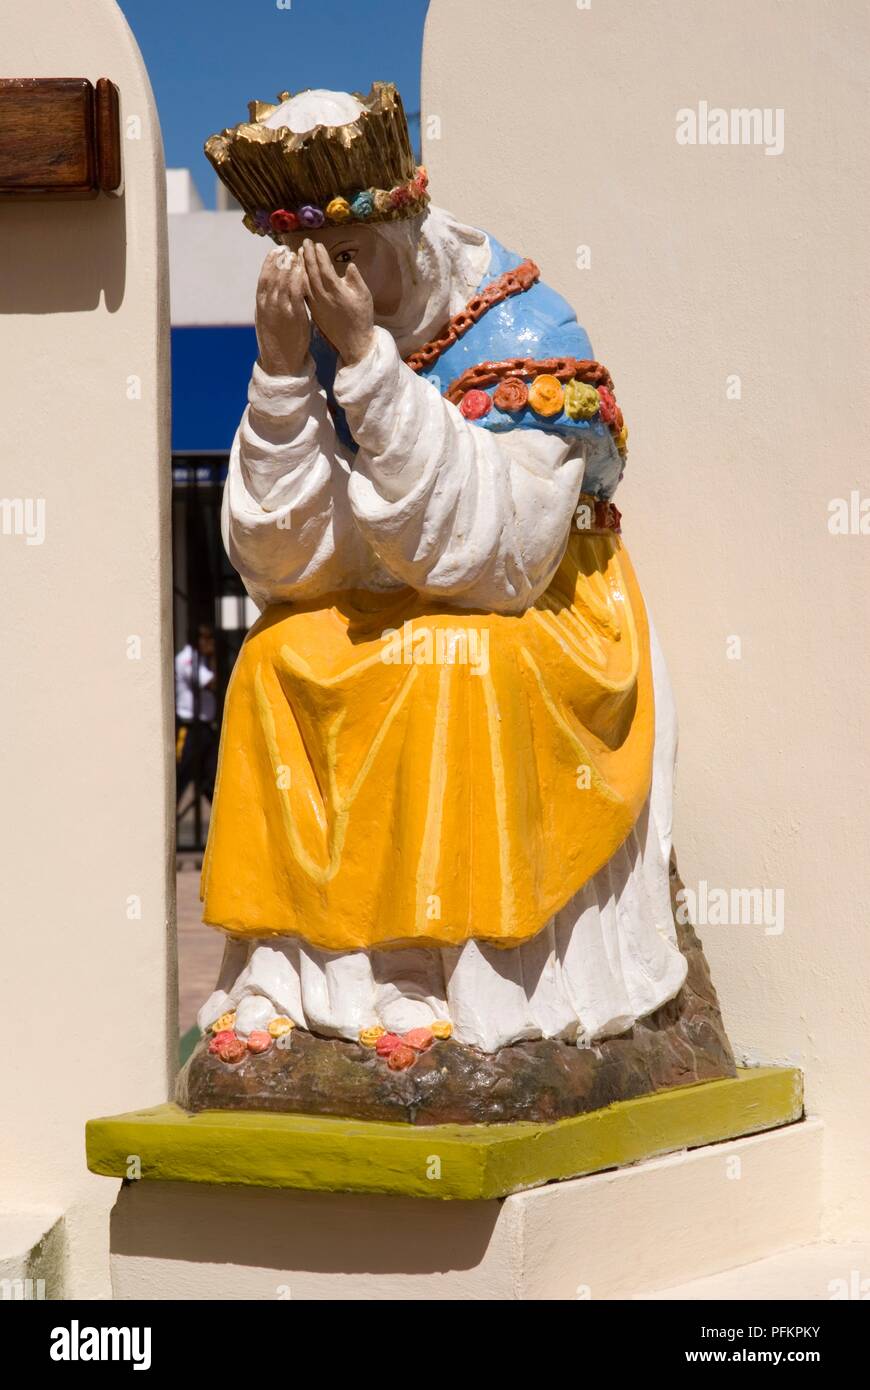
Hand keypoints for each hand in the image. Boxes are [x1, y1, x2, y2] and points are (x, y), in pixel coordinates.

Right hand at [255, 247, 309, 375]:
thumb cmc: (276, 342)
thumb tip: (271, 291)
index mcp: (261, 306)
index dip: (269, 263)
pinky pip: (297, 293)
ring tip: (295, 255)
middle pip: (273, 277)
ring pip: (284, 282)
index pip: (263, 279)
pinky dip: (298, 280)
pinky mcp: (295, 316)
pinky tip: (302, 271)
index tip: (274, 251)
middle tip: (286, 249)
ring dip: (289, 267)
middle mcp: (269, 306)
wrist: (280, 363)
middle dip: (280, 261)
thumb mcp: (266, 321)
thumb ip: (268, 306)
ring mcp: (281, 310)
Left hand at [302, 239, 374, 366]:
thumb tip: (349, 265)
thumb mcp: (364, 296)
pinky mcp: (312, 311)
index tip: (316, 244)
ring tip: (298, 254)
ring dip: (301, 266)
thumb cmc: (362, 318)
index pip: (324, 268)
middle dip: (307, 255)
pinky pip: (303, 292)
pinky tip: (297, 273)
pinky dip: (299, 280)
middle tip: (304, 242)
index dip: (319, 255)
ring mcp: (316, 304)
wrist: (354, 342)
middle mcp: (323, 296)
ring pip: (304, 281)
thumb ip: (356, 279)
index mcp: (337, 291)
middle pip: (312, 272)